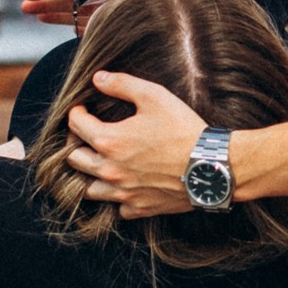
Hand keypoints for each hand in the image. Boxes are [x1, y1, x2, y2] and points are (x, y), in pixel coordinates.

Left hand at [64, 70, 207, 218]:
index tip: (83, 110)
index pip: (76, 126)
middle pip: (75, 160)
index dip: (77, 113)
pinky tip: (126, 186)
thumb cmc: (184, 129)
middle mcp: (110, 170)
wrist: (212, 165)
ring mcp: (124, 192)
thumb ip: (122, 84)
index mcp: (109, 141)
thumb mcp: (154, 96)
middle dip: (78, 144)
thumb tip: (98, 78)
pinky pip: (118, 209)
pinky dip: (118, 198)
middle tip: (89, 136)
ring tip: (102, 165)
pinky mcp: (140, 208)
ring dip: (91, 176)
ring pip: (90, 189)